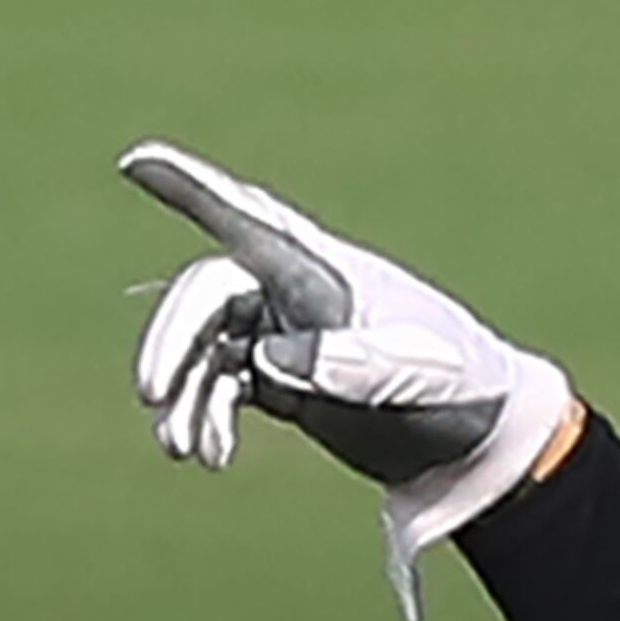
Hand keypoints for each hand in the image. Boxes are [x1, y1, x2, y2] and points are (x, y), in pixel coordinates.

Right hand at [123, 142, 575, 616]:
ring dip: (187, 395)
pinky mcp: (288, 386)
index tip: (135, 164)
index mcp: (320, 271)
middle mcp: (294, 295)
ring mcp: (287, 339)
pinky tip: (210, 456)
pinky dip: (211, 418)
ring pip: (210, 352)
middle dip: (173, 343)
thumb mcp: (405, 371)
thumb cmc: (456, 385)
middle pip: (207, 300)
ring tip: (181, 449)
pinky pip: (228, 391)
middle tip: (153, 396)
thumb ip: (340, 361)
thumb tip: (267, 362)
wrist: (484, 442)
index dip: (188, 190)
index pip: (245, 220)